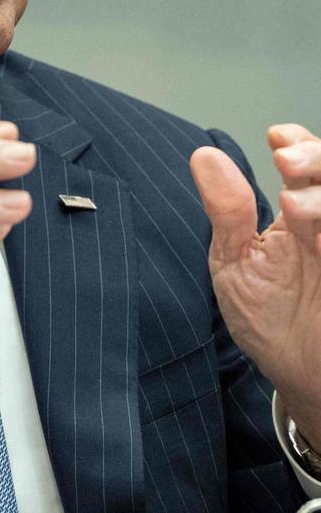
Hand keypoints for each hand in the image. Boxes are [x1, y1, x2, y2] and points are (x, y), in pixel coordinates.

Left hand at [190, 124, 320, 448]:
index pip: (307, 161)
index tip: (275, 139)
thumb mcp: (235, 262)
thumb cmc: (266, 319)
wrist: (295, 374)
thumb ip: (227, 210)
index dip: (297, 142)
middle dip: (315, 156)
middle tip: (285, 162)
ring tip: (293, 207)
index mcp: (300, 213)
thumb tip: (202, 156)